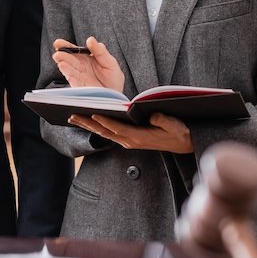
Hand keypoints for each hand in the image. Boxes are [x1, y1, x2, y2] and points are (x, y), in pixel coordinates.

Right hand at [51, 36, 123, 91]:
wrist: (115, 94)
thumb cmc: (112, 78)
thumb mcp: (109, 61)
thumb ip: (99, 51)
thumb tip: (90, 39)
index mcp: (86, 59)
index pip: (74, 51)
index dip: (66, 46)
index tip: (58, 43)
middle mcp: (80, 68)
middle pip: (69, 61)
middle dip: (63, 57)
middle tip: (58, 54)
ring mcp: (79, 78)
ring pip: (70, 71)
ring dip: (65, 68)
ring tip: (62, 63)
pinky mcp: (81, 88)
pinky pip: (76, 84)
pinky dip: (73, 80)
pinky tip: (70, 75)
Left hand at [69, 112, 193, 153]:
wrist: (185, 144)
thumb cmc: (180, 132)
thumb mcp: (174, 126)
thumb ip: (162, 120)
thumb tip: (150, 115)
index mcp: (139, 137)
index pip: (117, 128)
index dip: (104, 121)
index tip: (91, 113)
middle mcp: (130, 141)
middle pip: (105, 131)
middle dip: (87, 123)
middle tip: (70, 115)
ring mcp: (129, 141)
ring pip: (105, 133)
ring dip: (89, 125)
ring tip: (73, 117)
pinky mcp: (130, 139)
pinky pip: (110, 133)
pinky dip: (98, 127)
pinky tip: (90, 121)